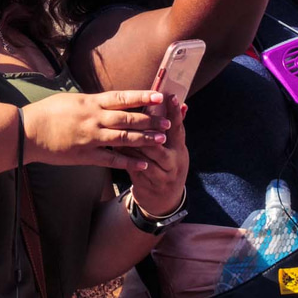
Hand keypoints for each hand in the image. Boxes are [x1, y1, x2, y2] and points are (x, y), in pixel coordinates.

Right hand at [22, 90, 171, 172]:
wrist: (27, 132)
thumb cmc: (46, 113)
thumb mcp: (71, 100)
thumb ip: (91, 102)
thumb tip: (107, 101)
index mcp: (90, 103)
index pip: (121, 98)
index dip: (142, 97)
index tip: (159, 96)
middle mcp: (94, 119)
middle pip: (128, 119)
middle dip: (150, 121)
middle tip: (168, 122)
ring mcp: (91, 138)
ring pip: (124, 139)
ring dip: (144, 140)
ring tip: (162, 141)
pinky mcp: (85, 155)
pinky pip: (111, 160)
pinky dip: (128, 162)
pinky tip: (142, 164)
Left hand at [126, 94, 188, 216]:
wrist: (163, 201)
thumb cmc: (167, 166)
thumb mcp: (175, 149)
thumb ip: (174, 128)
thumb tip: (182, 103)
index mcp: (180, 149)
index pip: (178, 127)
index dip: (174, 112)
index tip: (170, 96)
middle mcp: (174, 161)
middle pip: (161, 140)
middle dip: (148, 126)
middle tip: (137, 110)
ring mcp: (162, 174)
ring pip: (146, 154)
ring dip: (133, 139)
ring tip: (120, 125)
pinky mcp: (148, 182)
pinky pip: (135, 166)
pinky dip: (126, 155)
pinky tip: (116, 145)